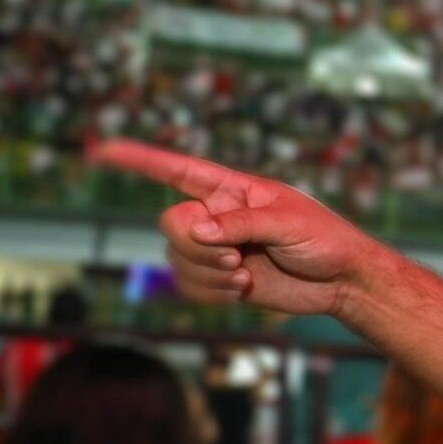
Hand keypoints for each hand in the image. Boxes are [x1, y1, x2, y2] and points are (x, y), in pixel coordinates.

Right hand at [90, 140, 385, 316]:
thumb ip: (239, 223)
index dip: (137, 159)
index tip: (100, 150)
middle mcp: (216, 216)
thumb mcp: (286, 222)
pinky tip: (243, 289)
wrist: (342, 281)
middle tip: (237, 257)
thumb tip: (196, 230)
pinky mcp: (221, 280)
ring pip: (177, 260)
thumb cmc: (324, 240)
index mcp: (231, 189)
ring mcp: (216, 249)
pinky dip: (211, 293)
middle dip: (198, 246)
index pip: (175, 170)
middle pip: (170, 224)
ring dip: (209, 273)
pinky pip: (189, 286)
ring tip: (246, 273)